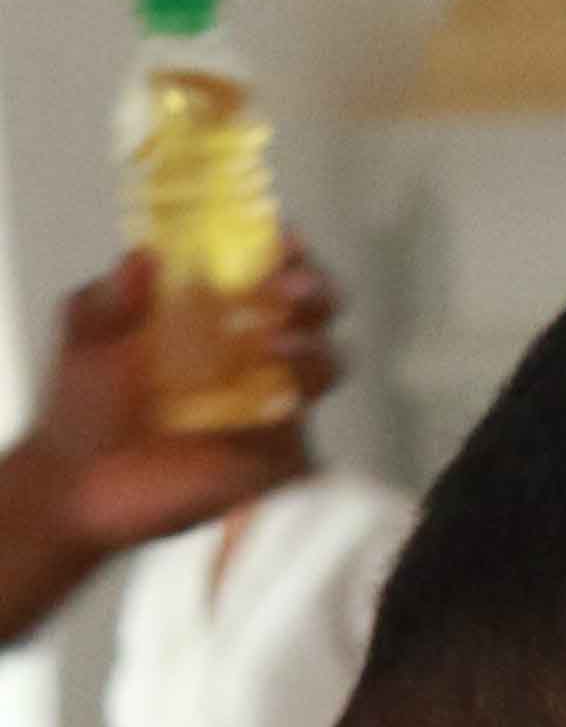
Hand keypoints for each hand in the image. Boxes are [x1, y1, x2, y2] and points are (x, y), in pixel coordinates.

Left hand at [0, 251, 341, 635]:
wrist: (80, 485)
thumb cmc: (84, 404)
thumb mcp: (86, 336)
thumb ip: (112, 298)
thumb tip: (143, 256)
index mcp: (216, 313)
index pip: (265, 271)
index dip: (285, 253)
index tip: (284, 241)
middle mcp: (254, 352)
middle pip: (314, 312)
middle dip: (316, 293)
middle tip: (288, 290)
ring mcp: (272, 405)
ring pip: (325, 366)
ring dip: (312, 349)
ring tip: (276, 346)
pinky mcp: (278, 457)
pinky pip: (307, 438)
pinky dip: (297, 420)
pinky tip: (273, 409)